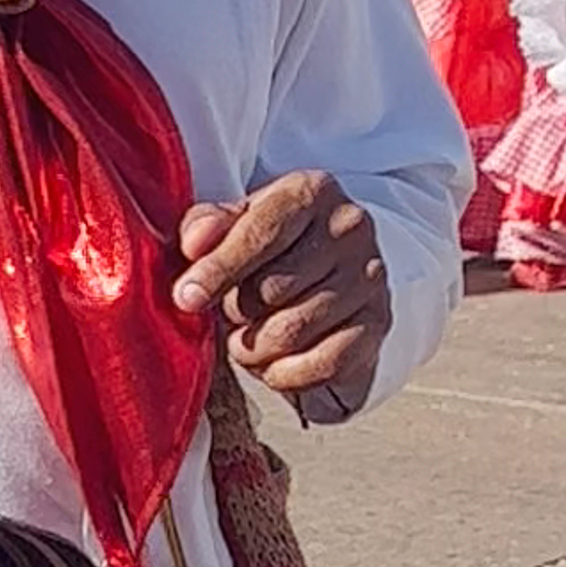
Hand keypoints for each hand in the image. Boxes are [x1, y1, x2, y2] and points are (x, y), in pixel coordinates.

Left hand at [175, 170, 390, 420]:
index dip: (218, 270)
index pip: (260, 233)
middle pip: (272, 289)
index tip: (187, 297)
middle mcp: (350, 229)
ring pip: (292, 331)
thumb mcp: (236, 223)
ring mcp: (369, 278)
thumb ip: (207, 226)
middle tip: (231, 314)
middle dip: (237, 311)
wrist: (331, 269)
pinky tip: (272, 364)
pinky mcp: (378, 324)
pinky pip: (321, 364)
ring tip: (246, 339)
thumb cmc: (270, 245)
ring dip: (254, 348)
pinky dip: (284, 374)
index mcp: (312, 192)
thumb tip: (195, 244)